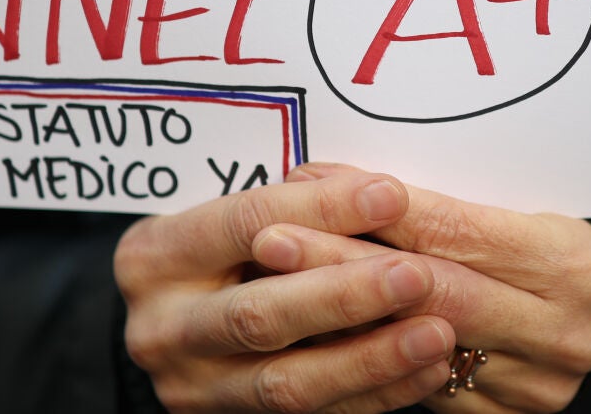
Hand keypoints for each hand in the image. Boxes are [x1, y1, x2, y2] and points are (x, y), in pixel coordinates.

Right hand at [115, 168, 459, 412]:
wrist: (181, 317)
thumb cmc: (220, 250)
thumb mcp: (239, 216)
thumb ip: (297, 208)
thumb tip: (385, 196)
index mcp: (155, 256)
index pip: (244, 224)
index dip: (323, 211)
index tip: (392, 197)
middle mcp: (162, 328)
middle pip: (260, 314)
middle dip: (345, 296)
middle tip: (417, 277)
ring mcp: (191, 387)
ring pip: (287, 383)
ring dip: (370, 359)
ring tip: (435, 334)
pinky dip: (374, 393)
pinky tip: (423, 370)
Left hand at [254, 164, 590, 412]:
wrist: (580, 313)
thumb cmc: (537, 248)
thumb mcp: (507, 209)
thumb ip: (431, 209)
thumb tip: (327, 181)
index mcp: (566, 265)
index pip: (449, 233)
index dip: (372, 211)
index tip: (306, 191)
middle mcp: (560, 332)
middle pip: (427, 291)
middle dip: (340, 263)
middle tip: (272, 241)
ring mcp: (534, 386)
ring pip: (413, 348)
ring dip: (339, 317)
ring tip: (276, 287)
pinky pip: (418, 389)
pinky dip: (366, 357)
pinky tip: (318, 334)